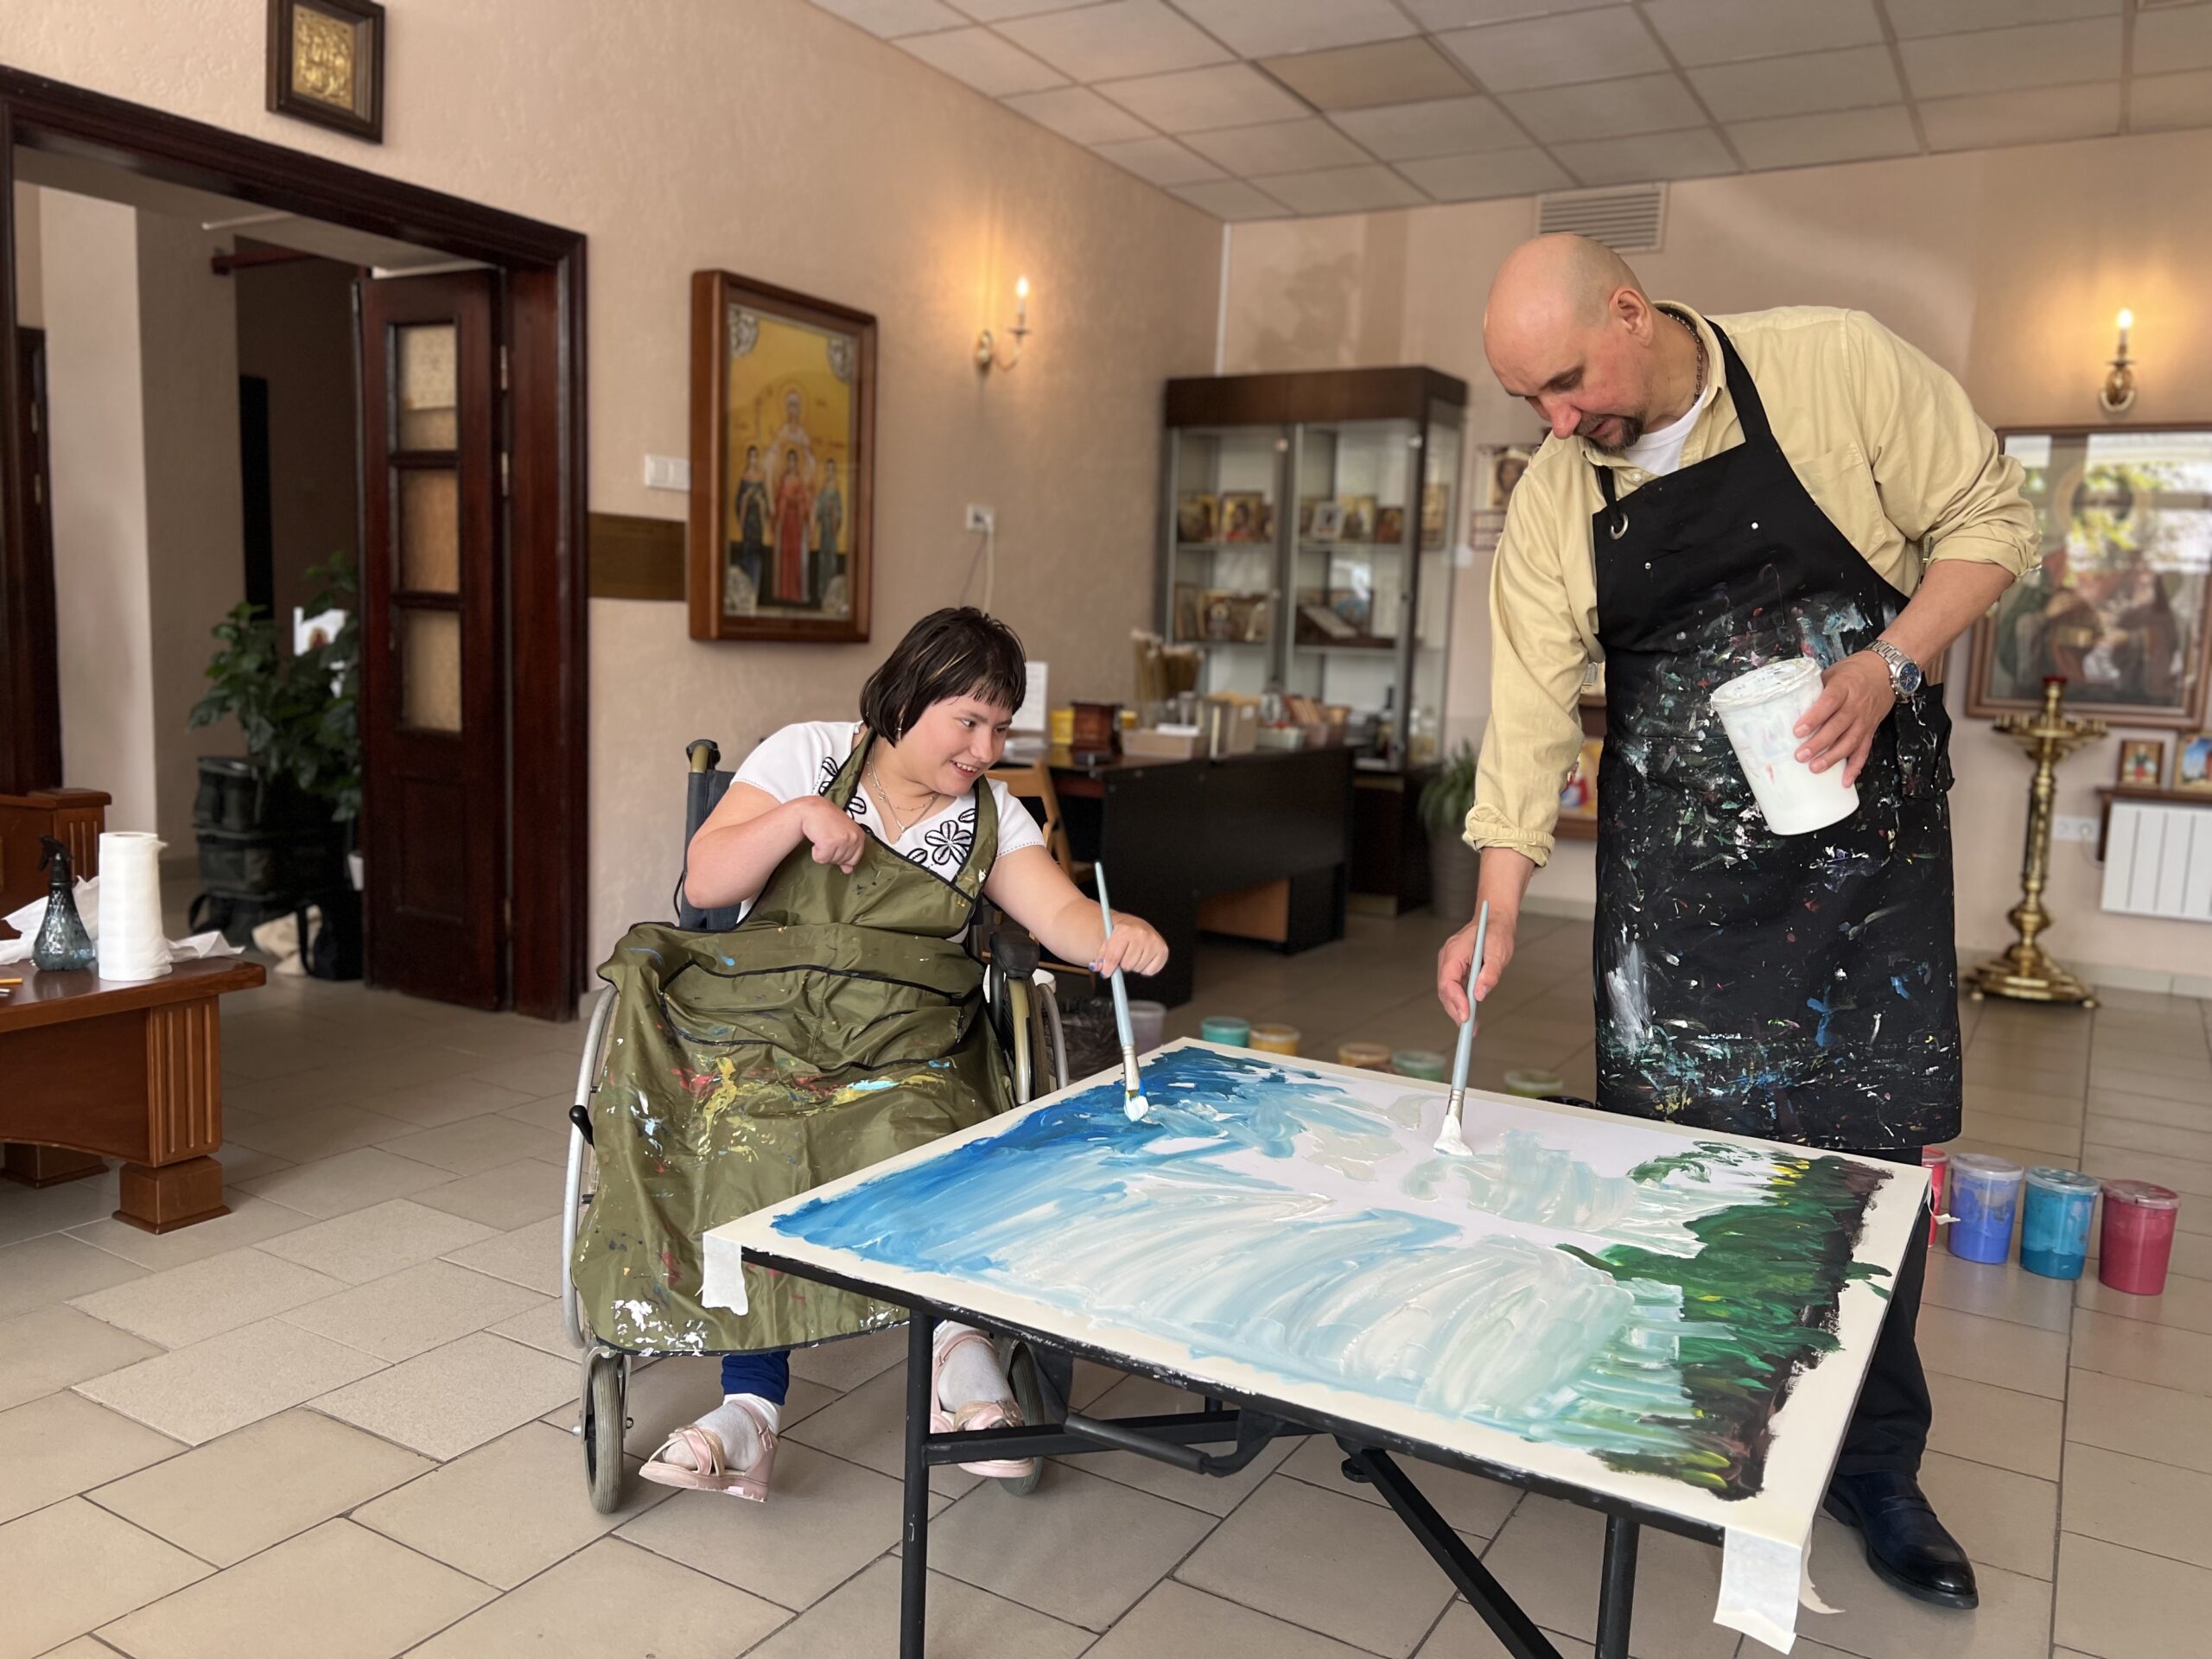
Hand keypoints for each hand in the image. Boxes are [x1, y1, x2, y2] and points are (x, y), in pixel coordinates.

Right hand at [797, 796, 864, 873]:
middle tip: (827, 837)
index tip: (835, 842)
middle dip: (832, 853)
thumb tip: (849, 870)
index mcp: (859, 836)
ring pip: (830, 861)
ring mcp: (842, 840)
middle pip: (841, 861)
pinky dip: (816, 852)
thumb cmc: (827, 819)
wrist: (813, 809)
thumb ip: (848, 853)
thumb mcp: (842, 834)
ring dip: (823, 851)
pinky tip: (817, 838)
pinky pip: (821, 858)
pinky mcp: (829, 842)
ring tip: (822, 836)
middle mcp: (853, 838)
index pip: (853, 860)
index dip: (842, 855)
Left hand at [1094, 915, 1168, 978]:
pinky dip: (1145, 968)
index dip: (1108, 968)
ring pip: (1138, 968)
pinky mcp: (1163, 950)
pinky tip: (1142, 957)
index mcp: (1125, 929)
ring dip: (1133, 965)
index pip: (1114, 957)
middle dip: (1122, 964)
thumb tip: (1097, 967)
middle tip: (1123, 955)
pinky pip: (1150, 971)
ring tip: (1132, 954)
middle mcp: (1141, 934)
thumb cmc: (1118, 934)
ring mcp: (1154, 941)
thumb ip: (1100, 955)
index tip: (1106, 973)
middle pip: (1126, 965)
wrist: (1132, 925)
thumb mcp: (1106, 941)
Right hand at [1438, 907, 1515, 1023]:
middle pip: (1445, 989)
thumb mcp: (1498, 952)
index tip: (1466, 1016)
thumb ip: (1490, 974)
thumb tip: (1480, 995)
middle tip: (1468, 1027)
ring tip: (1470, 1026)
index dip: (1456, 1000)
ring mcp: (1449, 962)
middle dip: (1455, 1010)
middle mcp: (1447, 958)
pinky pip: (1453, 987)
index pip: (1448, 981)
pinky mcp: (1455, 967)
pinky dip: (1460, 1001)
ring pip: (1447, 991)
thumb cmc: (1496, 932)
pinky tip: (1469, 1014)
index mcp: (1455, 951)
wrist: (1494, 919)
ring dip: (1457, 1009)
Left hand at [1795, 653, 1895, 785]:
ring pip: (1850, 741)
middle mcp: (1856, 705)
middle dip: (1819, 743)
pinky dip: (1856, 767)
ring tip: (1815, 768)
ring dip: (1833, 757)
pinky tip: (1845, 781)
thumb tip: (1790, 705)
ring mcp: (1865, 719)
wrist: (1887, 670)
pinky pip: (1865, 750)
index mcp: (1844, 687)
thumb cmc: (1855, 670)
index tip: (1798, 731)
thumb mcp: (1834, 672)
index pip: (1828, 703)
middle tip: (1800, 756)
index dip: (1814, 717)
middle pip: (1838, 726)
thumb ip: (1816, 689)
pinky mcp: (1871, 730)